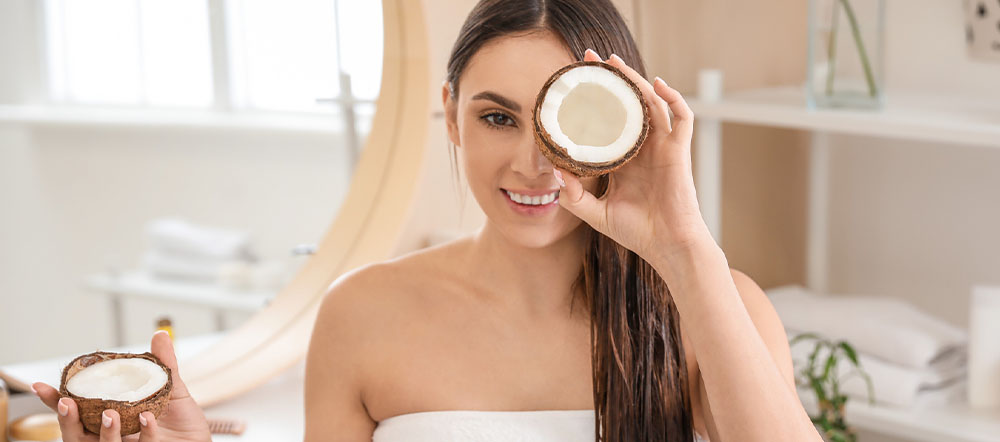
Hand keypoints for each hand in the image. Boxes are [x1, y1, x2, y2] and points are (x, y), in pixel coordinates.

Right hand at [33, 330, 211, 441]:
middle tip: (69, 403)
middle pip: (77, 435)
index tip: (41, 386)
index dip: (57, 402)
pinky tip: (148, 418)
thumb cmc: (183, 424)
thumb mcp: (173, 391)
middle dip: (68, 420)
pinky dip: (145, 433)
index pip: (77, 414)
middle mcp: (113, 439)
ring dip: (104, 432)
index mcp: (111, 421)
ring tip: (110, 413)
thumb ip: (163, 365)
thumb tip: (160, 334)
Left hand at [554, 48, 715, 262]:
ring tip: (613, 63)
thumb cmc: (637, 232)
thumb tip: (554, 172)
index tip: (571, 85)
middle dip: (610, 80)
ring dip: (634, 80)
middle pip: (626, 104)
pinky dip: (673, 97)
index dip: (591, 101)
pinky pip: (681, 117)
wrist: (668, 246)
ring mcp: (662, 147)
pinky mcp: (679, 151)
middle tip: (588, 59)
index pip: (605, 120)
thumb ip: (574, 196)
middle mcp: (642, 148)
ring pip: (650, 103)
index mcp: (624, 159)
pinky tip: (657, 83)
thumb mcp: (596, 214)